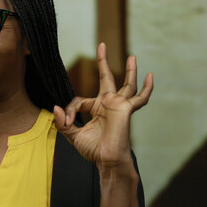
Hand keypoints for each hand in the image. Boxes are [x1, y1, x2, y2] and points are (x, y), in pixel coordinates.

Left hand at [53, 43, 153, 177]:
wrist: (106, 161)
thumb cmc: (93, 150)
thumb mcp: (73, 135)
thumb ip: (63, 122)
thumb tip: (56, 108)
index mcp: (96, 109)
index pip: (79, 100)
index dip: (70, 110)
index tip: (67, 120)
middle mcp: (108, 104)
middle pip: (106, 78)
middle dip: (103, 61)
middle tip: (102, 45)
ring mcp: (119, 106)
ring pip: (126, 84)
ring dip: (129, 70)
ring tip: (131, 56)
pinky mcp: (126, 109)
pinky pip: (139, 97)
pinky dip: (146, 88)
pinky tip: (150, 76)